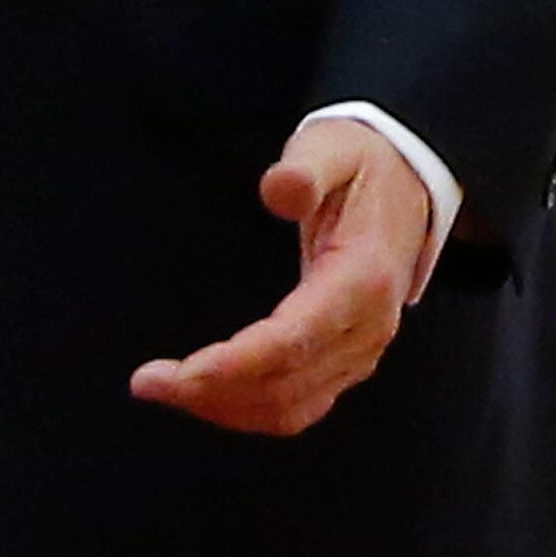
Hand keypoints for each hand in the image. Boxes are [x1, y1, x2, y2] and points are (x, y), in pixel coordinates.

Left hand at [129, 115, 429, 434]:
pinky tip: (205, 395)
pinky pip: (300, 401)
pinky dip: (250, 408)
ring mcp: (360, 350)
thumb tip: (278, 189)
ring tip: (163, 390)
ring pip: (293, 405)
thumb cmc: (361, 165)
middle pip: (288, 384)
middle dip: (215, 392)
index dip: (237, 363)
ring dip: (227, 408)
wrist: (408, 183)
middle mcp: (367, 328)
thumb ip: (304, 168)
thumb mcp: (332, 148)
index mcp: (362, 280)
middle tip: (147, 383)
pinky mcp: (347, 357)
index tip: (182, 372)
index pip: (295, 340)